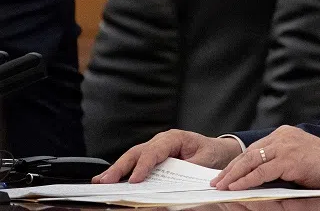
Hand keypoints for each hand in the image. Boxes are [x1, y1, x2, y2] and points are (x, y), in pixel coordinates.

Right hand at [93, 129, 242, 183]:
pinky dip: (123, 171)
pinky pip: (135, 163)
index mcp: (174, 138)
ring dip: (116, 169)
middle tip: (106, 181)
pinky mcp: (152, 157)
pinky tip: (111, 180)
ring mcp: (154, 148)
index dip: (143, 165)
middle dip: (120, 167)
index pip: (155, 151)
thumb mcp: (205, 160)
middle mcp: (161, 141)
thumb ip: (190, 167)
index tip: (134, 180)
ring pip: (132, 157)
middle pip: (137, 152)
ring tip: (101, 181)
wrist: (217, 150)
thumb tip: (177, 177)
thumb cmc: (211, 153)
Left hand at [211, 125, 319, 190]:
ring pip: (251, 161)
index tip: (225, 173)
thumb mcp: (297, 158)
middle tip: (217, 181)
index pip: (254, 148)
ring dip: (233, 175)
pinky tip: (236, 187)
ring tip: (221, 186)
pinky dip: (247, 180)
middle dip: (230, 169)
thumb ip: (278, 161)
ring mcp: (285, 146)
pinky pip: (262, 171)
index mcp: (284, 134)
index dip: (238, 162)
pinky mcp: (289, 159)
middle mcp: (282, 136)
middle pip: (249, 153)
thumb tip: (256, 175)